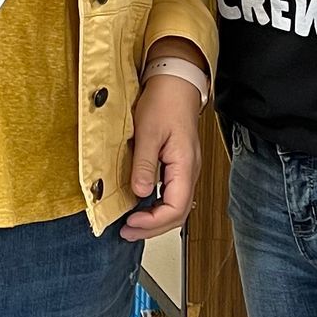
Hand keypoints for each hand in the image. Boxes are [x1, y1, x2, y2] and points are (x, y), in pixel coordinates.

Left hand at [122, 73, 201, 239]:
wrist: (175, 83)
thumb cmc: (165, 101)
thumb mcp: (148, 131)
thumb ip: (144, 164)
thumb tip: (139, 193)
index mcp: (185, 165)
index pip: (176, 207)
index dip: (154, 221)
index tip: (132, 223)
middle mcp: (189, 171)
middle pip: (178, 213)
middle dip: (153, 228)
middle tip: (127, 232)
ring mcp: (185, 170)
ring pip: (176, 206)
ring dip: (155, 220)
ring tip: (132, 225)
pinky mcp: (178, 166)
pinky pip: (172, 195)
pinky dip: (157, 206)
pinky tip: (141, 207)